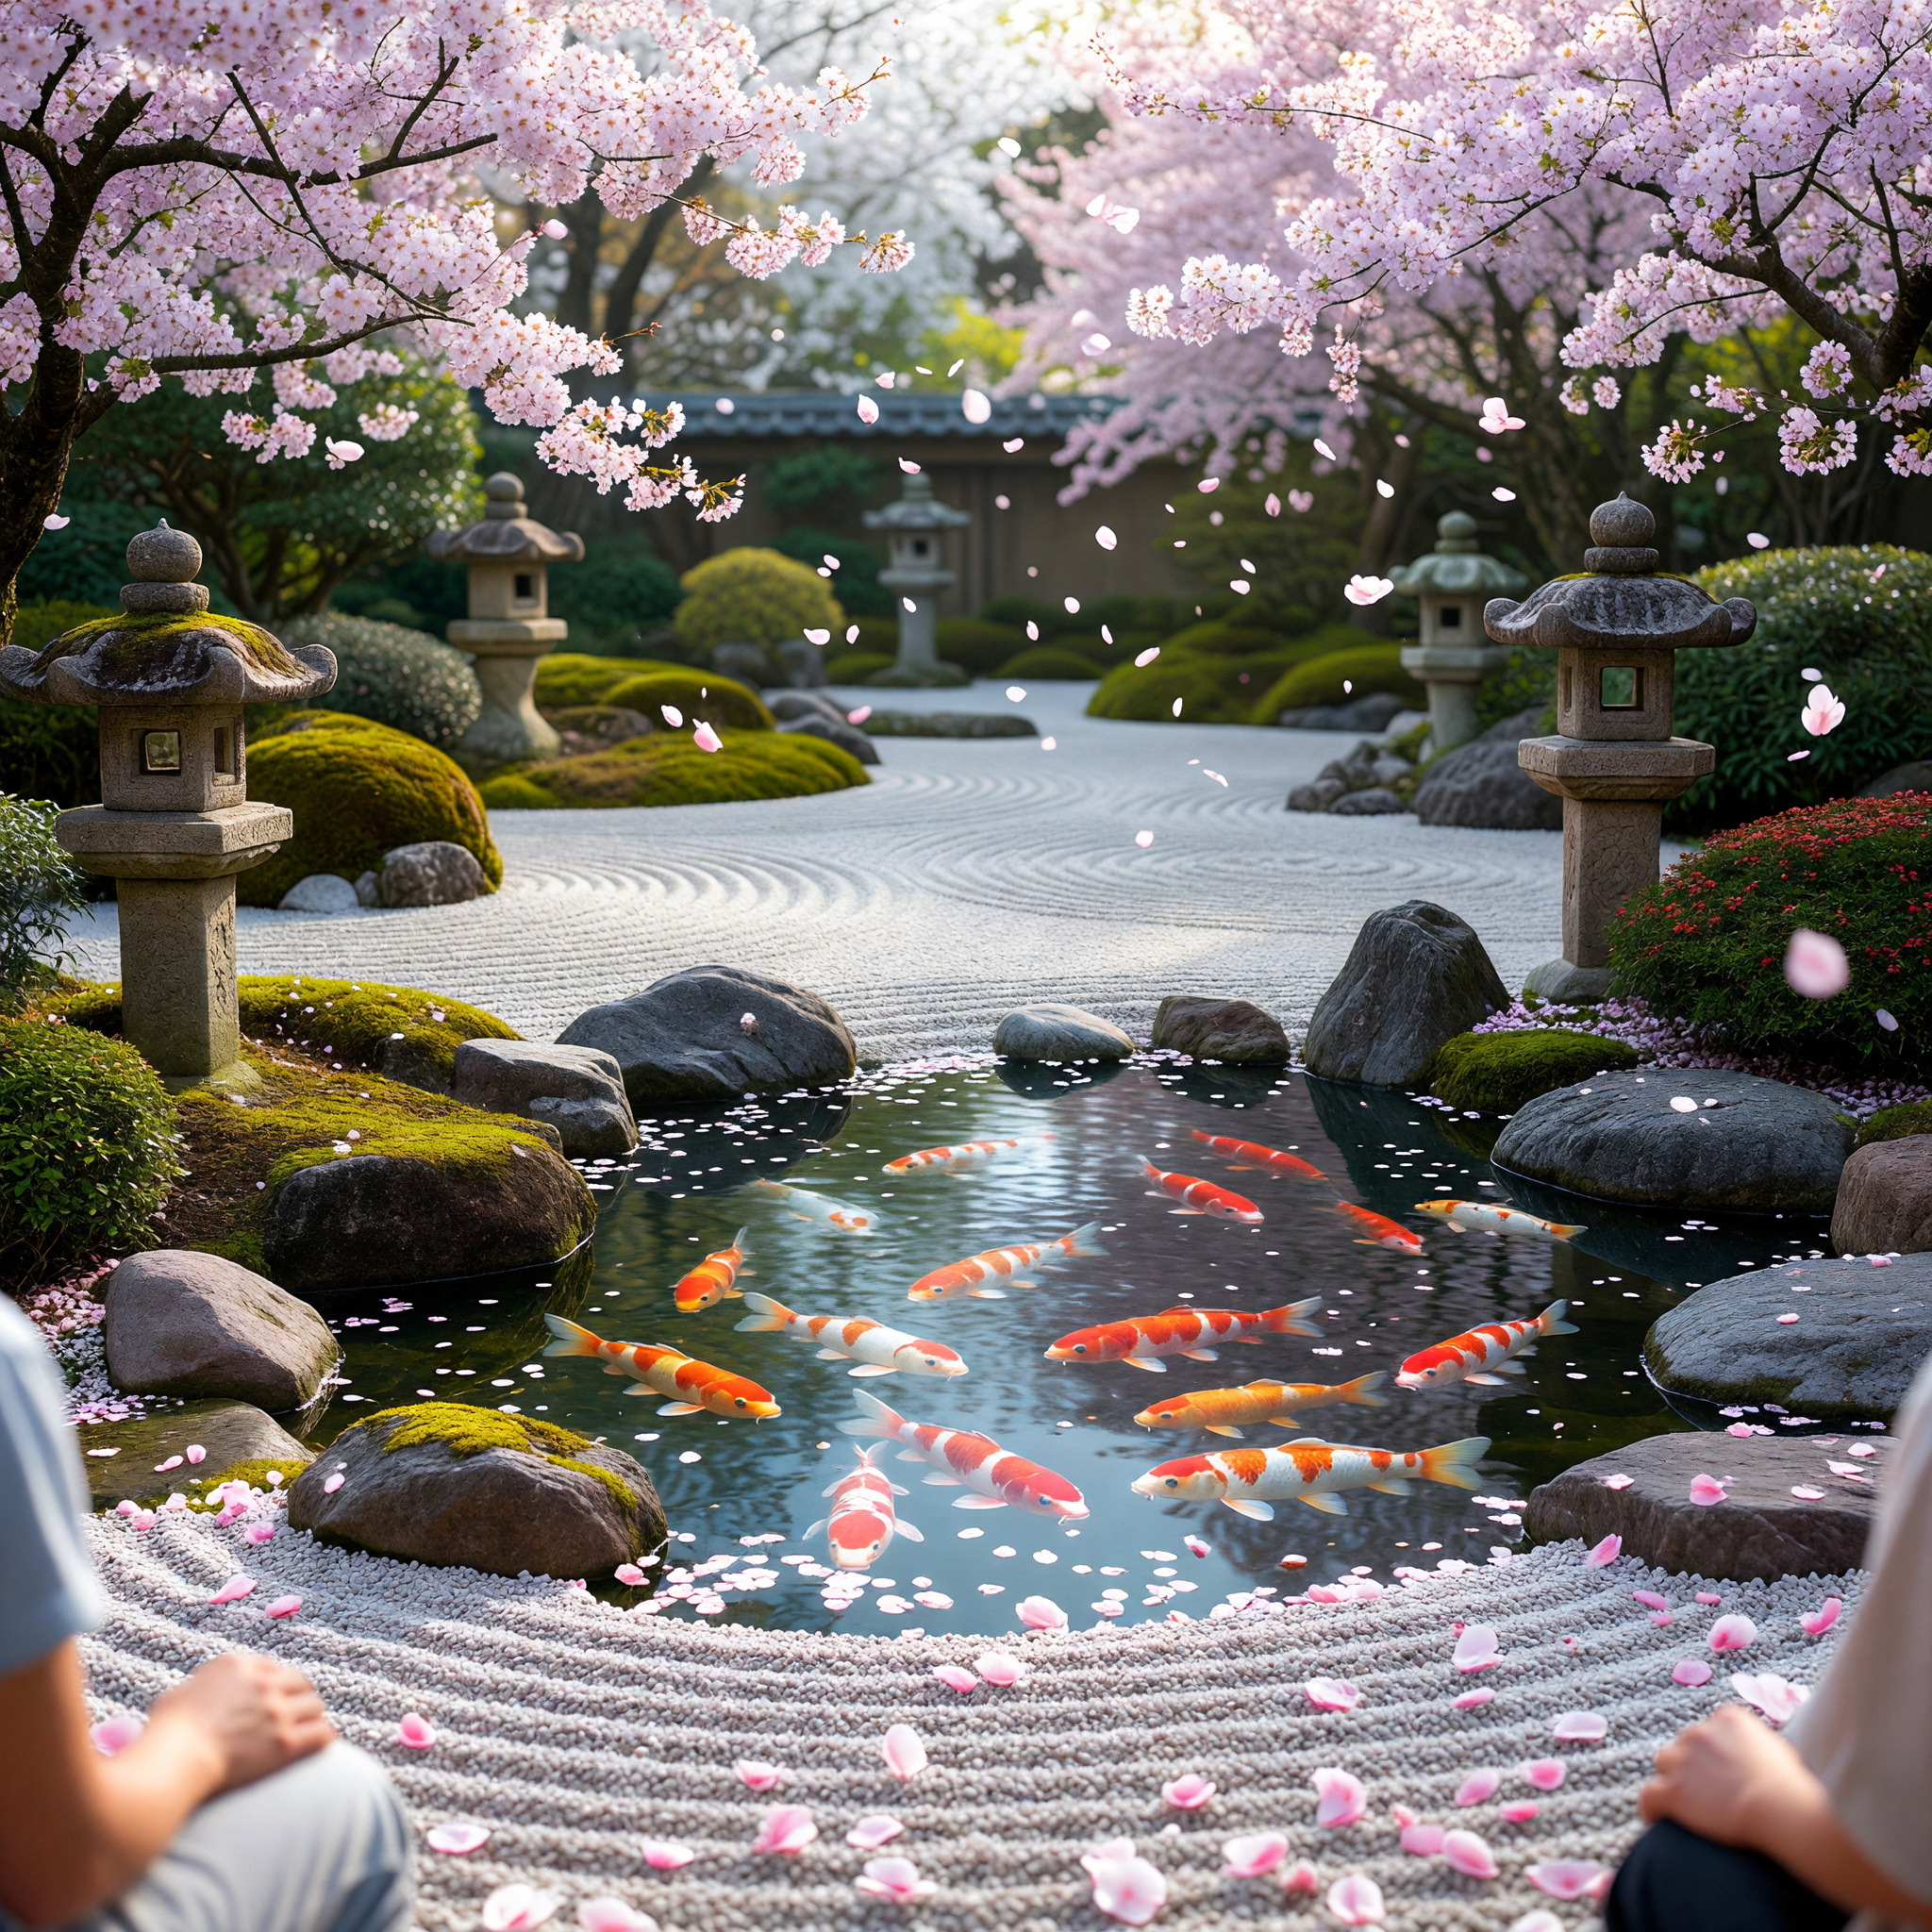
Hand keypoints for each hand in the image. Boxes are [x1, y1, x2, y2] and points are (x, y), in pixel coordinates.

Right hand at [144, 1652, 335, 1795]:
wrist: (173, 1761)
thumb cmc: (166, 1733)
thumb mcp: (182, 1693)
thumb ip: (204, 1685)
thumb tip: (206, 1692)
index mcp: (237, 1666)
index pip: (272, 1668)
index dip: (274, 1685)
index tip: (272, 1699)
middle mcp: (263, 1683)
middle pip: (300, 1683)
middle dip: (298, 1698)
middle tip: (295, 1714)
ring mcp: (277, 1712)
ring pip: (315, 1706)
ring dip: (310, 1718)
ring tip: (306, 1730)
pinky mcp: (286, 1742)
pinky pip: (323, 1733)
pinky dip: (322, 1738)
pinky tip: (317, 1744)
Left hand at [1638, 1704, 1822, 1849]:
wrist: (1779, 1808)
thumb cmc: (1792, 1787)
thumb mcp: (1780, 1751)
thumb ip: (1758, 1743)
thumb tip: (1757, 1753)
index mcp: (1727, 1718)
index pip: (1710, 1729)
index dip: (1714, 1751)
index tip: (1723, 1770)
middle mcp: (1699, 1732)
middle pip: (1685, 1744)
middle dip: (1694, 1763)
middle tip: (1710, 1790)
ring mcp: (1683, 1760)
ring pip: (1665, 1763)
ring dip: (1673, 1778)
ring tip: (1686, 1803)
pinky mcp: (1673, 1790)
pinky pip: (1649, 1795)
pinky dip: (1652, 1807)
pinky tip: (1658, 1819)